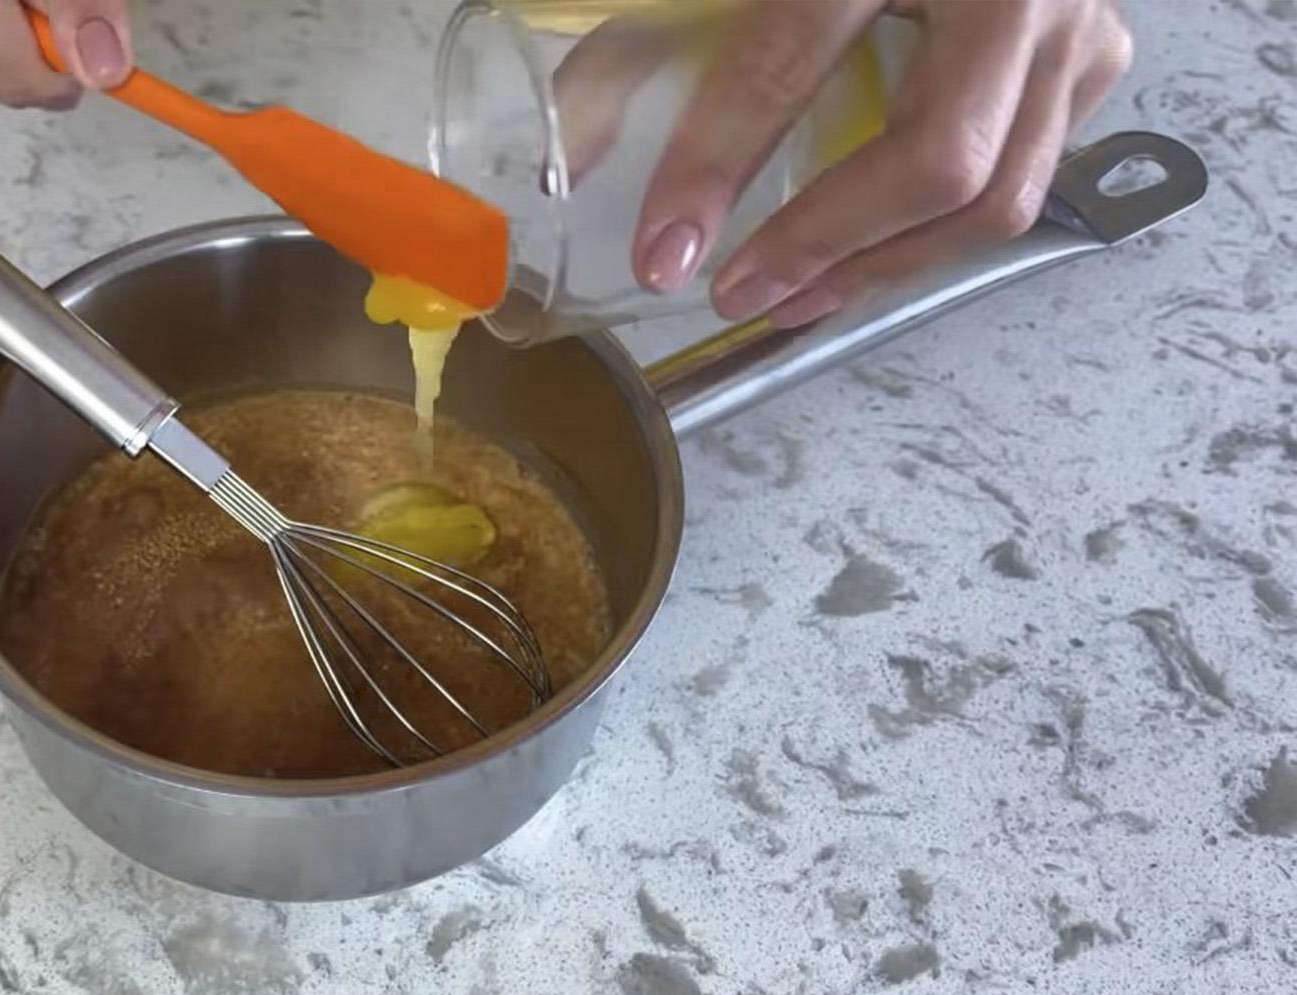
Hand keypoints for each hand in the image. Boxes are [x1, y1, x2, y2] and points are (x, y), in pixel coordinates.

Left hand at [631, 0, 1130, 326]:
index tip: (662, 250)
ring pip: (999, 193)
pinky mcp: (1096, 53)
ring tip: (792, 296)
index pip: (793, 58)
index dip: (718, 164)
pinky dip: (938, 232)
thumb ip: (640, 37)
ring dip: (883, 264)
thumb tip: (568, 152)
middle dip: (824, 245)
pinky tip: (866, 255)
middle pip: (937, 159)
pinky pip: (1028, 175)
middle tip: (734, 292)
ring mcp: (1076, 20)